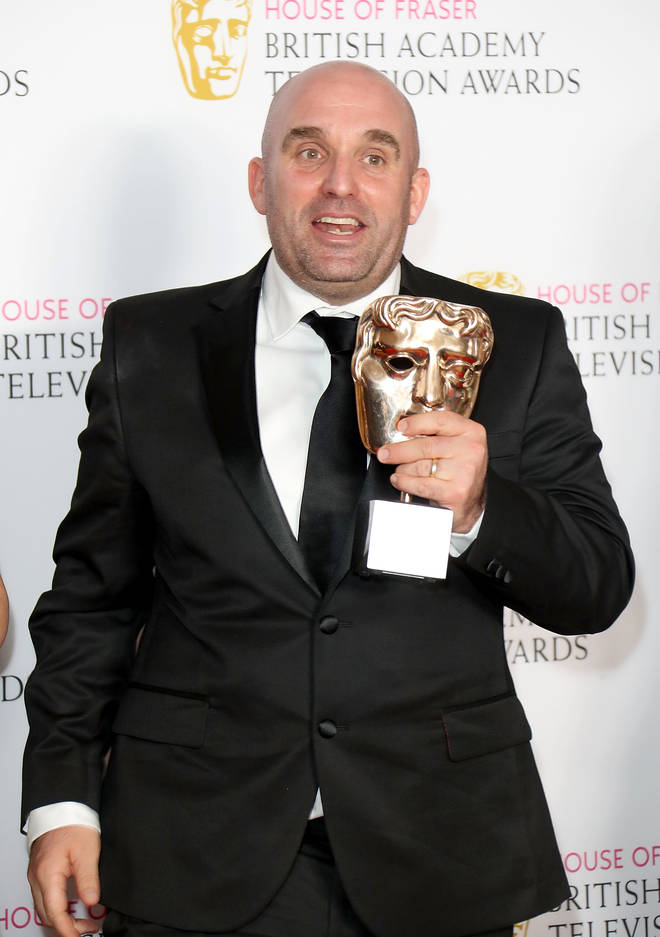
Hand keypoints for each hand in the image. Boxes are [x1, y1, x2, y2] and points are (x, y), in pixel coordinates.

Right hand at [28, 826, 101, 936]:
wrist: (63, 806)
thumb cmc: (73, 824)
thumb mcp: (87, 851)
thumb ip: (88, 878)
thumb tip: (91, 902)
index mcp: (48, 874)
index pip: (55, 912)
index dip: (67, 929)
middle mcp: (38, 877)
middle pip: (47, 914)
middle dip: (66, 927)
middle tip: (87, 928)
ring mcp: (37, 875)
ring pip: (44, 907)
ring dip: (61, 918)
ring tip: (83, 920)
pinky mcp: (41, 871)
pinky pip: (44, 896)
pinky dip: (56, 906)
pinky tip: (71, 905)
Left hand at [376, 411, 487, 532]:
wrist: (472, 502)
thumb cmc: (459, 471)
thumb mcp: (456, 445)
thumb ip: (436, 434)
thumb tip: (403, 431)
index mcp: (471, 432)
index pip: (441, 421)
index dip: (417, 423)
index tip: (401, 427)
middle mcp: (471, 450)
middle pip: (426, 445)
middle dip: (400, 450)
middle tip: (384, 453)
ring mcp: (464, 471)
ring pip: (420, 466)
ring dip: (403, 469)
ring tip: (400, 471)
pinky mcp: (455, 491)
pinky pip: (420, 484)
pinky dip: (405, 482)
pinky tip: (399, 480)